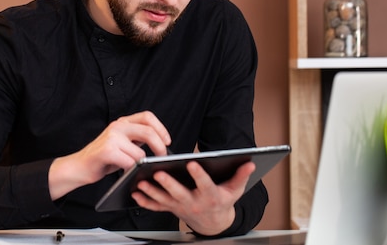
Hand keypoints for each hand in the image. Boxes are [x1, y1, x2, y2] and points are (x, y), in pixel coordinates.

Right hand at [48, 111, 170, 199]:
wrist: (79, 166)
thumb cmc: (103, 158)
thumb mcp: (122, 143)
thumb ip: (137, 139)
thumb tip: (161, 145)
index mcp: (122, 122)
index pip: (147, 116)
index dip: (161, 128)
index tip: (167, 141)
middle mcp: (117, 126)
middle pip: (148, 131)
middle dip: (160, 147)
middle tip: (162, 158)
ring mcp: (111, 137)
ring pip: (140, 152)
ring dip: (141, 164)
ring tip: (136, 168)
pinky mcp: (107, 150)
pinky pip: (130, 162)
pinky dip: (131, 169)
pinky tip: (127, 171)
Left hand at [131, 160, 255, 235]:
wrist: (213, 222)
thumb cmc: (222, 201)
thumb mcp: (235, 190)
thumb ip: (241, 175)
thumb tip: (250, 163)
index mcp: (210, 196)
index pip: (205, 185)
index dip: (199, 175)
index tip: (192, 163)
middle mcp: (193, 202)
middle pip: (179, 193)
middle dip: (168, 184)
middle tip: (159, 173)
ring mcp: (180, 207)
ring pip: (164, 200)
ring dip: (152, 191)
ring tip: (142, 181)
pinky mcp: (170, 209)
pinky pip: (156, 207)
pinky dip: (145, 201)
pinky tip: (135, 193)